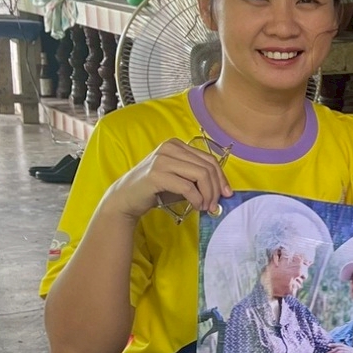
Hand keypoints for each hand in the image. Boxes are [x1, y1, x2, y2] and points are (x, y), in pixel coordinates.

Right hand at [104, 137, 230, 220]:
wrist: (126, 198)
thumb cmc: (156, 189)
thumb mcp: (180, 179)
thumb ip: (198, 179)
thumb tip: (224, 190)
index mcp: (176, 145)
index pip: (209, 159)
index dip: (221, 177)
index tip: (226, 194)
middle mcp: (170, 148)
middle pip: (207, 167)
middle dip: (216, 188)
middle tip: (214, 205)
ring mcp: (162, 160)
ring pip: (200, 175)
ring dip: (208, 194)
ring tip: (205, 207)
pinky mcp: (156, 175)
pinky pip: (188, 187)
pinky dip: (197, 199)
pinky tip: (196, 206)